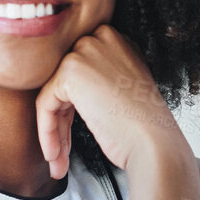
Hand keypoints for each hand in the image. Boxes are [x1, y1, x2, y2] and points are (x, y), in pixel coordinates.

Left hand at [35, 24, 187, 180]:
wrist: (153, 142)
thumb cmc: (144, 127)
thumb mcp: (124, 90)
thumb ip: (99, 80)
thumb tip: (67, 93)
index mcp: (116, 42)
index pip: (80, 73)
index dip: (73, 108)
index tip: (72, 136)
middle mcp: (101, 39)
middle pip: (63, 83)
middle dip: (61, 121)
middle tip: (62, 153)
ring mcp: (86, 51)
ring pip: (52, 95)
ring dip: (53, 132)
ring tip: (58, 160)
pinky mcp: (70, 71)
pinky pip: (45, 103)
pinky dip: (47, 132)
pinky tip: (55, 154)